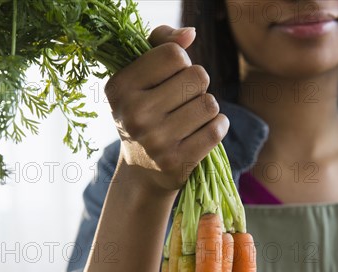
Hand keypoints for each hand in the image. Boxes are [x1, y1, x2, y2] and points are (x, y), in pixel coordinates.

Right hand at [104, 25, 229, 193]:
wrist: (142, 171)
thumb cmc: (146, 113)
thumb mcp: (141, 77)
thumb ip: (161, 43)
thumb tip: (190, 34)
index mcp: (120, 88)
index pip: (174, 54)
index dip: (181, 63)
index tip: (170, 79)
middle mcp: (134, 115)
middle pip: (198, 77)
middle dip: (197, 86)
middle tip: (182, 102)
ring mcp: (155, 142)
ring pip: (210, 104)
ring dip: (207, 108)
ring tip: (190, 119)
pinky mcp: (176, 163)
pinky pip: (216, 130)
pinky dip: (217, 127)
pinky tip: (204, 132)